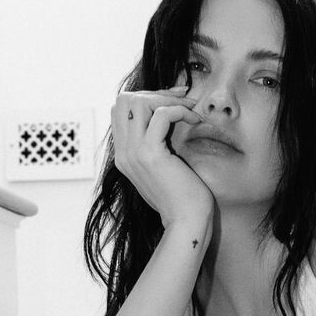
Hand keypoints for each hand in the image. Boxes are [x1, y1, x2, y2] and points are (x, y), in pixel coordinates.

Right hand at [111, 87, 212, 233]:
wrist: (186, 222)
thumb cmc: (182, 197)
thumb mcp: (163, 168)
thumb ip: (155, 146)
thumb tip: (164, 118)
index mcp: (124, 155)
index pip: (120, 110)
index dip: (146, 98)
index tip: (172, 101)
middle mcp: (123, 153)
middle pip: (123, 100)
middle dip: (155, 93)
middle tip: (182, 99)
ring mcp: (133, 154)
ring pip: (136, 102)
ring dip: (166, 98)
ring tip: (189, 108)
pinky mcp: (150, 155)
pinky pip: (160, 114)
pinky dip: (179, 110)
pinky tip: (195, 120)